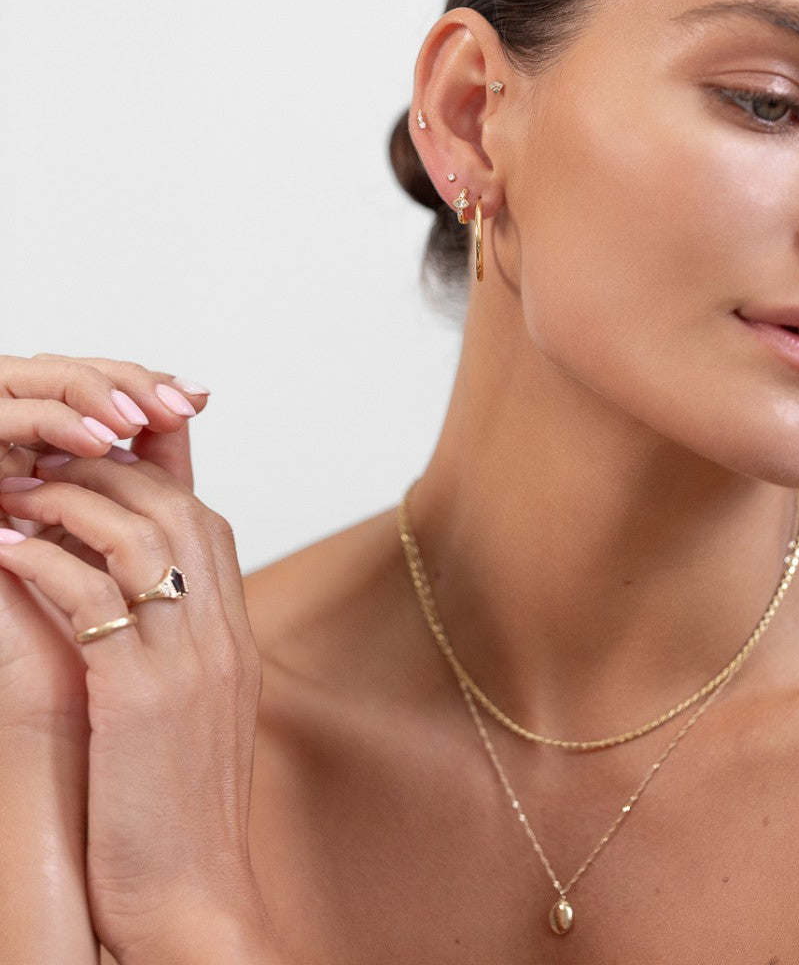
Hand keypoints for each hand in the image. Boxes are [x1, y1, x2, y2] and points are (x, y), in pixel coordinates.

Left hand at [0, 422, 281, 962]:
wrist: (191, 890)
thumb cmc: (178, 803)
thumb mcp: (192, 705)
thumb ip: (177, 639)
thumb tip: (134, 594)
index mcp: (234, 632)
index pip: (206, 516)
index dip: (157, 468)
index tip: (101, 451)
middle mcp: (220, 633)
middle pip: (176, 507)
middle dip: (108, 468)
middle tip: (46, 460)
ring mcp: (189, 658)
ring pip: (140, 534)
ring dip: (71, 501)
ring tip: (17, 494)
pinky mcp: (140, 693)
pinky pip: (93, 595)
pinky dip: (44, 560)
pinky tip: (6, 552)